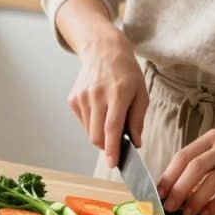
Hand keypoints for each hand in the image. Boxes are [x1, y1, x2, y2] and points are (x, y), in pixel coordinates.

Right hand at [68, 35, 148, 166]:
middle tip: (117, 144)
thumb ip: (137, 120)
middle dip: (107, 146)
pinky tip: (99, 110)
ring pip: (89, 131)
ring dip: (100, 134)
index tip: (113, 163)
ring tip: (109, 117)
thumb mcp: (141, 93)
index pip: (112, 127)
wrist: (103, 51)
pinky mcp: (73, 99)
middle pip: (97, 134)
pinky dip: (92, 124)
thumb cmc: (126, 73)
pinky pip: (83, 123)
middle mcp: (97, 95)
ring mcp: (82, 97)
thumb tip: (135, 143)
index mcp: (118, 93)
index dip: (112, 148)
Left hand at [156, 127, 214, 214]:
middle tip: (169, 206)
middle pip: (195, 167)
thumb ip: (202, 162)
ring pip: (212, 180)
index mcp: (212, 137)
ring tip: (188, 212)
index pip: (183, 155)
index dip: (168, 175)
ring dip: (196, 199)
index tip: (158, 193)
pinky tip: (207, 212)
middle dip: (178, 189)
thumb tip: (175, 187)